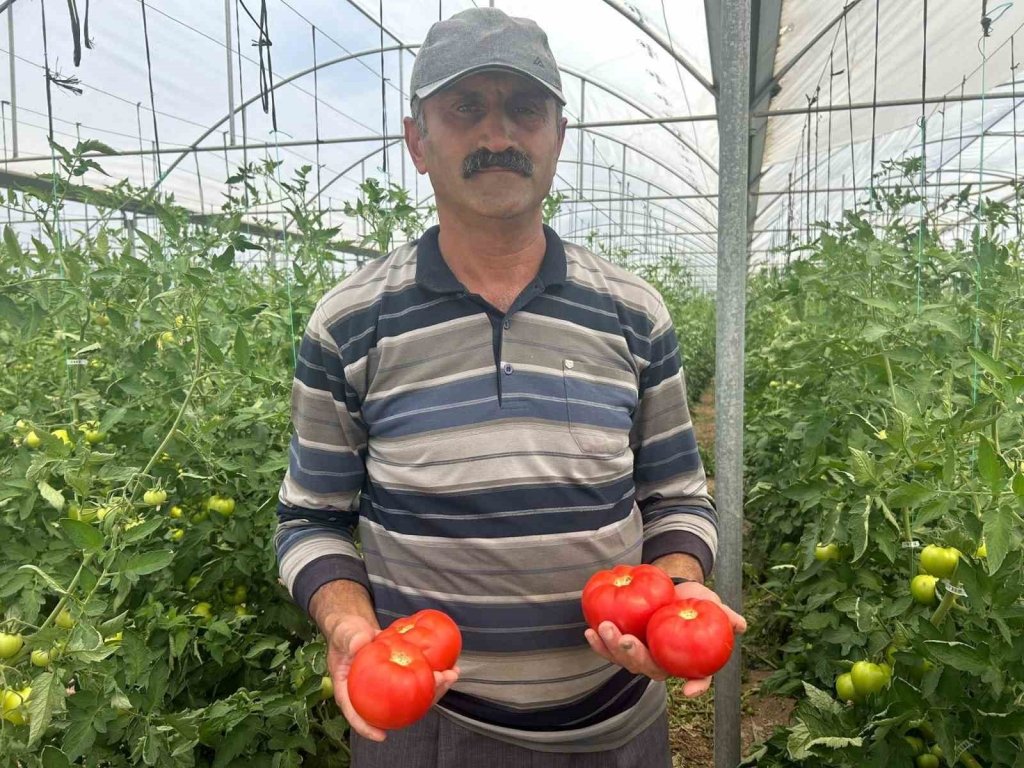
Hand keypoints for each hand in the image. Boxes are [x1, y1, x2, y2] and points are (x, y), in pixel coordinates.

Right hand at [325, 615, 460, 741]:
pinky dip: (432, 674)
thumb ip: (350, 638)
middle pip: (394, 708)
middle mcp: (371, 693)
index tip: (382, 734)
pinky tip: (447, 666)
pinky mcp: (400, 676)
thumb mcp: (345, 635)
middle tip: (438, 683)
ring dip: (434, 687)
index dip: (367, 727)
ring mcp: (388, 687)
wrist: (357, 628)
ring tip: (450, 675)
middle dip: (421, 701)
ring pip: (411, 696)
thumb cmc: (346, 635)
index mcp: (351, 690)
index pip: (355, 713)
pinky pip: (416, 680)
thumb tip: (360, 643)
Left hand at [584, 581, 745, 696]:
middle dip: (636, 657)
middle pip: (650, 669)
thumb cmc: (693, 600)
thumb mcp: (710, 604)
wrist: (670, 587)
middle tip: (628, 640)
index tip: (688, 689)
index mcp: (688, 660)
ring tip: (604, 628)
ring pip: (626, 660)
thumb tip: (741, 624)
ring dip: (613, 648)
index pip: (697, 678)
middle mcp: (663, 663)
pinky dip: (598, 643)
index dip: (696, 686)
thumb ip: (723, 614)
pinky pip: (609, 648)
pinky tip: (589, 630)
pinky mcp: (623, 644)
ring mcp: (641, 655)